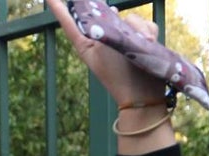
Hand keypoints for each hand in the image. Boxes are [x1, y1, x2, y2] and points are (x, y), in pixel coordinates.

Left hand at [46, 0, 164, 106]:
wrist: (141, 94)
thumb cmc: (117, 74)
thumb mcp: (103, 49)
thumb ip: (105, 28)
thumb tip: (114, 11)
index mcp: (86, 44)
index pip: (70, 22)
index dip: (60, 9)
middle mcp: (103, 38)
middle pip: (103, 14)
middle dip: (109, 15)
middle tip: (113, 21)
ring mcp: (122, 38)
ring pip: (130, 18)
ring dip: (137, 28)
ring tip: (142, 44)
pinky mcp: (140, 39)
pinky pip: (145, 26)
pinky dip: (147, 32)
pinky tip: (149, 43)